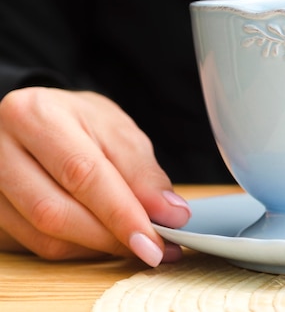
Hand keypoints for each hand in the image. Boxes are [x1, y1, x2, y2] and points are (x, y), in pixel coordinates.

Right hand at [0, 87, 190, 265]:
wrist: (42, 121)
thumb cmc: (80, 122)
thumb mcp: (118, 131)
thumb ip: (143, 172)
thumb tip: (169, 213)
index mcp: (34, 115)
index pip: (81, 173)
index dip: (121, 213)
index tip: (156, 238)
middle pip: (55, 211)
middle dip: (110, 237)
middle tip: (153, 248)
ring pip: (43, 236)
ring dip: (96, 248)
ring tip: (134, 244)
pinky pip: (34, 245)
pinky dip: (77, 250)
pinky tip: (104, 241)